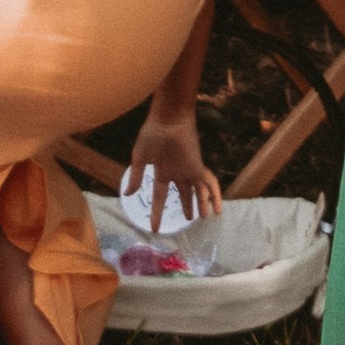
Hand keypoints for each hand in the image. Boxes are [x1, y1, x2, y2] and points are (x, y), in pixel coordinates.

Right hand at [125, 107, 220, 228]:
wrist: (168, 118)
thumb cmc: (152, 134)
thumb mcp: (139, 158)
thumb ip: (136, 177)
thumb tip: (127, 194)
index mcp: (162, 171)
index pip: (160, 196)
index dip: (157, 211)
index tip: (154, 227)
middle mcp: (177, 172)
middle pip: (183, 193)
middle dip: (187, 205)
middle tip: (189, 218)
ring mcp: (188, 170)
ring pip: (197, 191)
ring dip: (201, 204)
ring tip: (203, 217)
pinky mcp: (197, 166)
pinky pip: (208, 184)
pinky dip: (214, 196)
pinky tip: (217, 208)